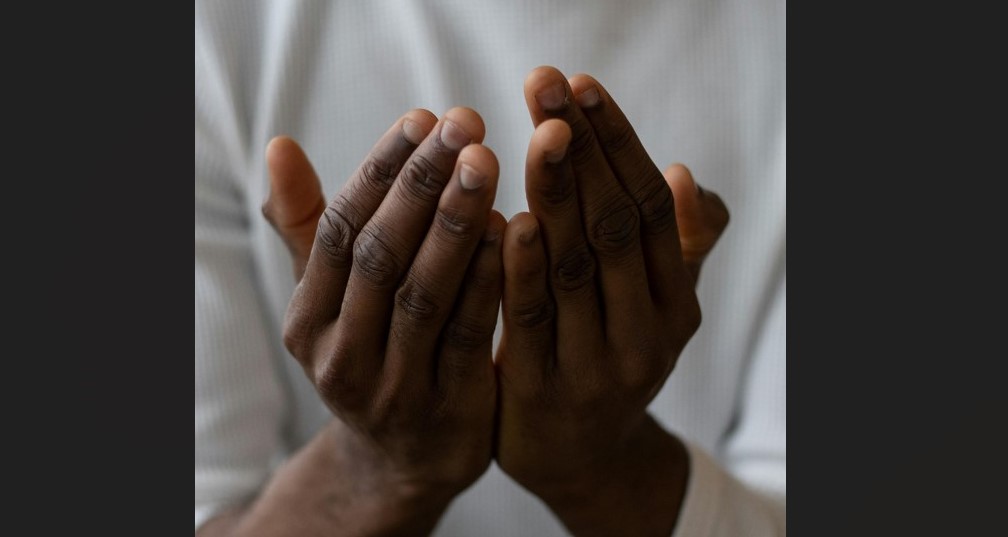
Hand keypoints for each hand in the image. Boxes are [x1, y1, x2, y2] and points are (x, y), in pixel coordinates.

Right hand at [250, 108, 504, 534]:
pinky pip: (468, 336)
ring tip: (487, 162)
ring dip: (455, 223)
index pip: (339, 231)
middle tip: (464, 123)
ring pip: (422, 294)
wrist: (404, 459)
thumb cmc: (373, 351)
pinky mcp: (448, 410)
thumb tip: (277, 147)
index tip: (422, 117)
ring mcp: (392, 389)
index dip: (380, 171)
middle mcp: (339, 356)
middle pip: (379, 256)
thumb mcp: (333, 300)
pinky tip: (513, 230)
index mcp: (307, 321)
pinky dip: (487, 281)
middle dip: (422, 184)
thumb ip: (309, 227)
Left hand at [493, 66, 727, 534]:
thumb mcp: (654, 308)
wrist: (581, 461)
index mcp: (676, 303)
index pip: (649, 208)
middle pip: (615, 226)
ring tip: (539, 131)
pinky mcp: (542, 393)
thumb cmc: (609, 357)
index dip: (617, 143)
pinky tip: (508, 218)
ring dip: (558, 193)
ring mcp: (597, 366)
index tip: (582, 86)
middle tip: (546, 84)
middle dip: (580, 149)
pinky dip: (522, 269)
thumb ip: (673, 247)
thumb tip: (683, 176)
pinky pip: (532, 322)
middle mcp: (646, 333)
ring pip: (577, 267)